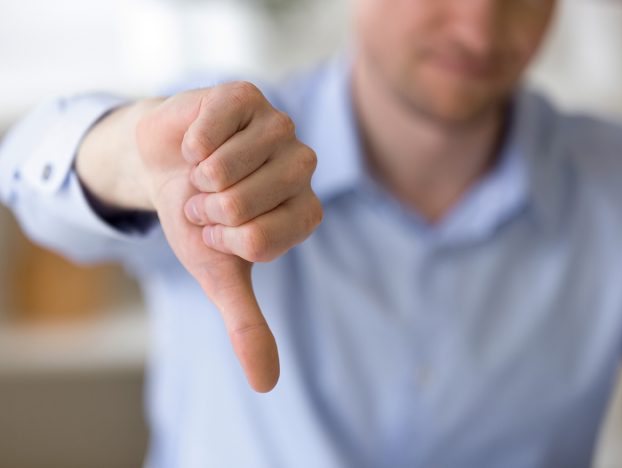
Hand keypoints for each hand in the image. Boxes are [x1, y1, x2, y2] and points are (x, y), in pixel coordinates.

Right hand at [136, 82, 321, 391]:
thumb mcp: (218, 275)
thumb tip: (266, 386)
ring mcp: (278, 127)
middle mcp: (302, 167)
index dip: (221, 237)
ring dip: (197, 178)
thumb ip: (247, 325)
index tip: (218, 227)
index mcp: (304, 212)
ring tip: (201, 171)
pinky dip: (190, 145)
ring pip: (230, 168)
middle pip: (246, 205)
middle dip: (207, 208)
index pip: (261, 239)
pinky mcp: (247, 96)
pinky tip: (195, 143)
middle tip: (207, 196)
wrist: (163, 167)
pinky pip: (214, 130)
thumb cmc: (197, 217)